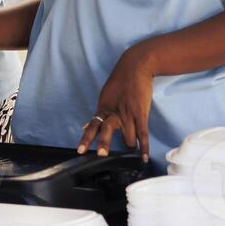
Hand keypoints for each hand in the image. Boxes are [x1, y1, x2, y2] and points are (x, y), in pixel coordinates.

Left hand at [78, 46, 154, 160]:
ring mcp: (128, 113)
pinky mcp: (140, 113)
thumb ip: (100, 112)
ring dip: (129, 146)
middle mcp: (113, 112)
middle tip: (101, 154)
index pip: (93, 125)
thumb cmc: (120, 82)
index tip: (81, 149)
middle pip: (107, 130)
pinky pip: (142, 133)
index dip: (87, 137)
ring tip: (129, 152)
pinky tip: (143, 158)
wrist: (134, 67)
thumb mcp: (105, 96)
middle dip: (104, 143)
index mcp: (103, 107)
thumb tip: (86, 126)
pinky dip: (143, 147)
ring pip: (127, 136)